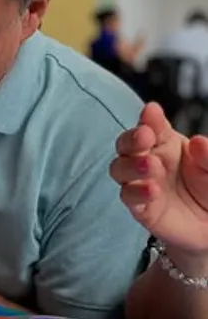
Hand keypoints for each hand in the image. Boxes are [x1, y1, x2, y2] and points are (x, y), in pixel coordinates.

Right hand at [110, 102, 207, 265]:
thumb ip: (207, 157)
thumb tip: (199, 142)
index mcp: (166, 143)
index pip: (151, 125)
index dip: (149, 118)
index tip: (152, 111)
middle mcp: (148, 160)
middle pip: (126, 144)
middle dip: (131, 139)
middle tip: (145, 136)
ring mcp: (140, 183)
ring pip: (119, 168)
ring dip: (131, 165)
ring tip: (151, 166)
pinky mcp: (139, 207)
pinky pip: (128, 196)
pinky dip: (137, 192)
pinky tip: (153, 190)